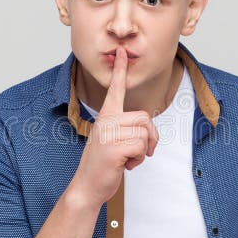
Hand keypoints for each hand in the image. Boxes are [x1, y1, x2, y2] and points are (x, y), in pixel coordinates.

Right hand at [67, 47, 158, 207]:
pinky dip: (139, 160)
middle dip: (150, 137)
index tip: (122, 51)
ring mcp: (109, 134)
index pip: (115, 89)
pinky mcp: (114, 148)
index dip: (119, 70)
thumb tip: (147, 129)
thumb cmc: (103, 164)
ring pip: (146, 133)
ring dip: (144, 150)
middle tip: (138, 151)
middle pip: (145, 118)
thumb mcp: (112, 140)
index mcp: (106, 116)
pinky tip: (126, 165)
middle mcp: (106, 121)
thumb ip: (125, 129)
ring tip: (128, 158)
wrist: (88, 186)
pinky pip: (141, 147)